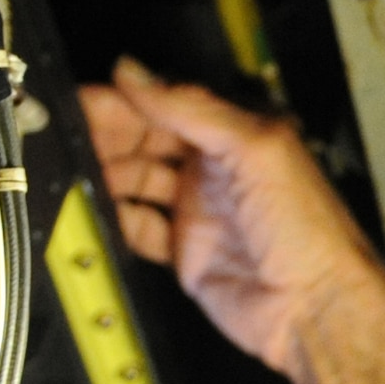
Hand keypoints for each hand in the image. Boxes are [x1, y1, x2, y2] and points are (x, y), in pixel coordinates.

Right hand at [79, 58, 384, 375]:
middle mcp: (215, 172)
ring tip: (76, 166)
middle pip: (146, 142)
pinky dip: (117, 219)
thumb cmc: (309, 233)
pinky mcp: (187, 255)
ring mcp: (199, 214)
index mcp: (235, 139)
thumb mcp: (256, 150)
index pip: (168, 108)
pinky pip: (140, 230)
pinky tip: (100, 209)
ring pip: (137, 182)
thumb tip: (137, 74)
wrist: (314, 309)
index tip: (85, 99)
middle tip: (69, 131)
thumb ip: (195, 110)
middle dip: (107, 134)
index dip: (127, 102)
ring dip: (106, 172)